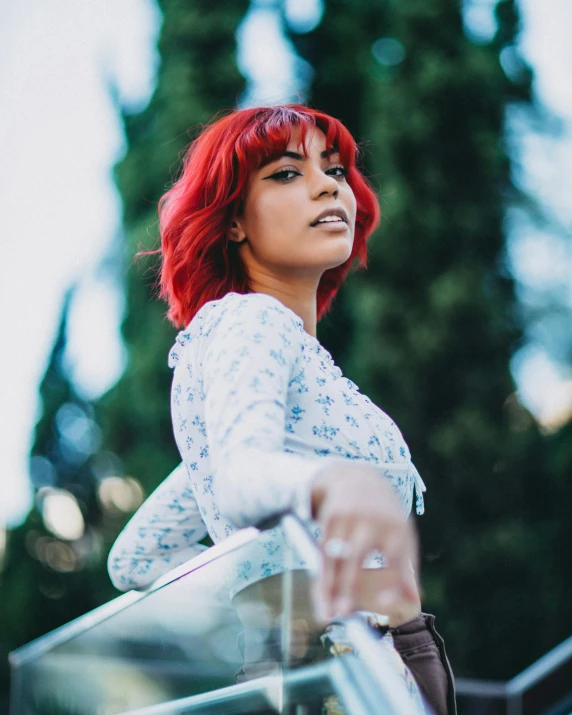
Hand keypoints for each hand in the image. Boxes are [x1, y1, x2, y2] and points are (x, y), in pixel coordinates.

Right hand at [311, 463, 418, 620]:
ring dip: (328, 586)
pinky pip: (323, 551)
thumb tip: (415, 601)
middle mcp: (372, 520)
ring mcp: (348, 517)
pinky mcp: (330, 517)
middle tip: (344, 614)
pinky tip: (321, 593)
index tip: (387, 604)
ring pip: (334, 557)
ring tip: (326, 613)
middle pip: (358, 557)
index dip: (393, 580)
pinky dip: (321, 574)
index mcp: (396, 527)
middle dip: (349, 586)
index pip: (397, 556)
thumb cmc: (385, 516)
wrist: (358, 477)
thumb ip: (405, 569)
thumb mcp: (400, 535)